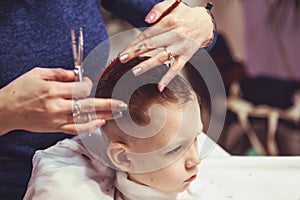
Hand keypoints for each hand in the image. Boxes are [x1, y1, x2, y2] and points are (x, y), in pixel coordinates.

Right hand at [0, 67, 126, 134]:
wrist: (5, 110)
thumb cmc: (21, 89)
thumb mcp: (38, 73)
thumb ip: (60, 73)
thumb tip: (77, 74)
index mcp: (53, 89)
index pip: (80, 88)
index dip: (88, 85)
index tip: (88, 83)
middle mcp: (57, 106)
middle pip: (88, 105)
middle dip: (107, 104)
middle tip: (122, 104)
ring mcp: (56, 119)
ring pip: (85, 118)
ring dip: (103, 116)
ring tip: (117, 114)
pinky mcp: (55, 128)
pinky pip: (75, 129)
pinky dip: (89, 127)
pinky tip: (100, 124)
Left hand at [119, 0, 213, 91]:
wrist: (205, 24)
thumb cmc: (185, 15)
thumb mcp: (173, 4)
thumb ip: (158, 9)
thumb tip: (146, 20)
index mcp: (169, 21)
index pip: (147, 33)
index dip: (134, 42)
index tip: (124, 50)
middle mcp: (175, 34)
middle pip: (151, 44)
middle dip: (135, 52)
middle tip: (122, 59)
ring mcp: (180, 47)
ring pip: (162, 57)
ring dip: (148, 65)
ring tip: (135, 71)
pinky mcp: (186, 56)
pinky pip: (176, 68)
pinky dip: (168, 78)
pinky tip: (160, 87)